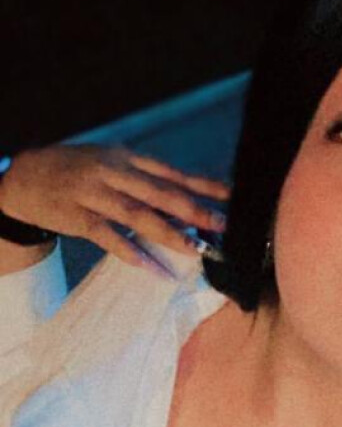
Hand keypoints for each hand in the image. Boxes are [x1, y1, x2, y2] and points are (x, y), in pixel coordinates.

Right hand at [0, 143, 229, 266]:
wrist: (26, 176)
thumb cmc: (77, 171)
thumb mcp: (111, 164)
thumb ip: (144, 180)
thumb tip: (184, 203)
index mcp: (127, 159)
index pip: (172, 173)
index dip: (202, 185)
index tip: (231, 196)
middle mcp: (114, 173)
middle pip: (160, 192)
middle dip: (193, 210)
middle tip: (220, 225)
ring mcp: (95, 195)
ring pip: (138, 215)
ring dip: (169, 234)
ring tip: (194, 249)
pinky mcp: (79, 217)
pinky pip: (109, 238)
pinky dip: (131, 253)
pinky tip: (152, 267)